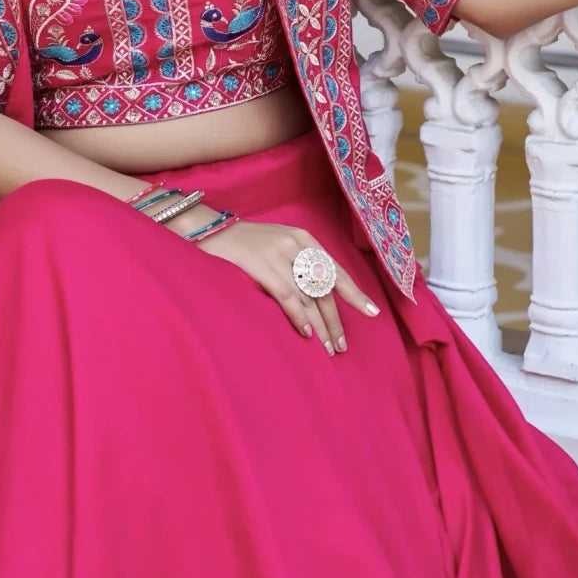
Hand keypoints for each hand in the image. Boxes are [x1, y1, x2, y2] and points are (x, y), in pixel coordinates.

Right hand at [183, 213, 379, 353]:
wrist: (206, 228)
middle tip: (342, 345)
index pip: (334, 269)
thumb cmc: (242, 242)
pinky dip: (298, 316)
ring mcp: (278, 254)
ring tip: (328, 348)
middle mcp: (294, 244)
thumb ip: (296, 262)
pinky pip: (287, 296)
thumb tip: (317, 296)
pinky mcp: (261, 266)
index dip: (353, 293)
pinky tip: (306, 333)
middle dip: (335, 319)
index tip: (371, 312)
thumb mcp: (275, 244)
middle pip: (324, 288)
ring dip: (320, 326)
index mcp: (302, 237)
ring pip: (308, 296)